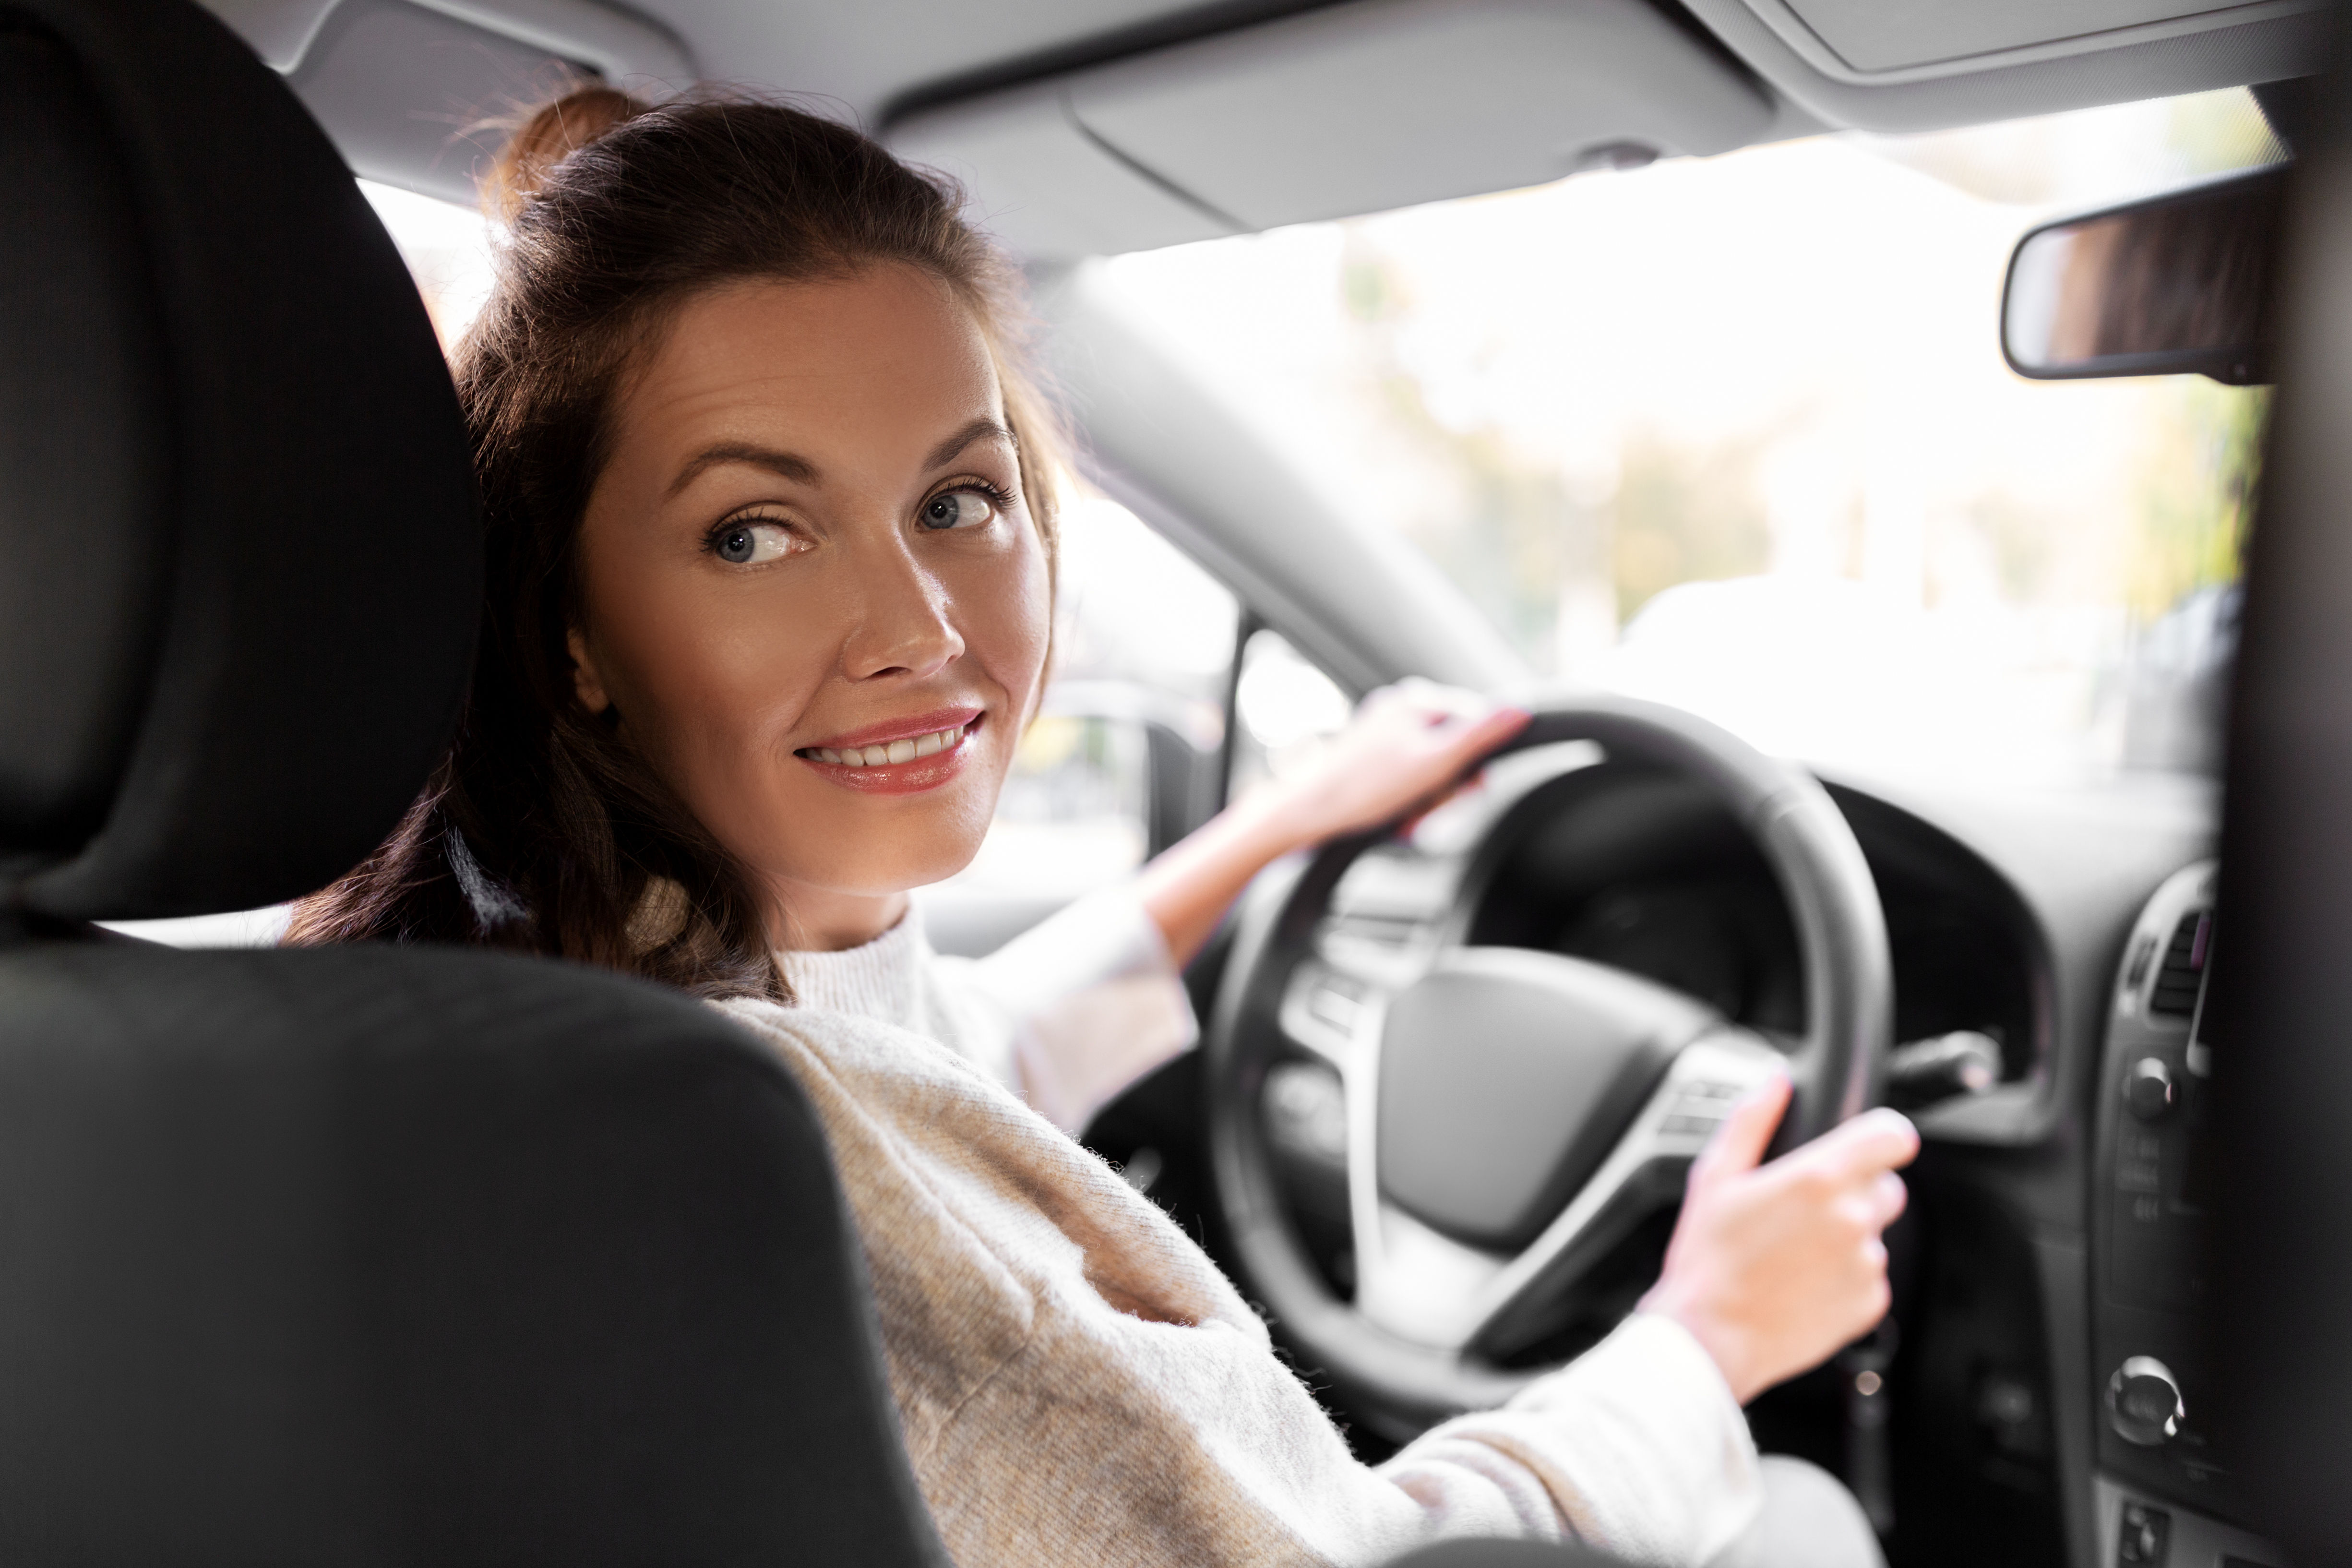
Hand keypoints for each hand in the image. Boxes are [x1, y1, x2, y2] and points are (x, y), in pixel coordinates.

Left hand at [1253, 679, 1529, 847]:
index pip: (1477, 726)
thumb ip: (1479, 736)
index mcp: (1416, 700)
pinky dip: (1405, 805)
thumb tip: (1520, 711)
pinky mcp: (1370, 761)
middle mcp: (1398, 710)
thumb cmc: (1365, 790)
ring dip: (1425, 803)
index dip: (1475, 765)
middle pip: (1454, 752)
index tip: (1462, 790)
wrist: (1306, 816)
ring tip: (1402, 817)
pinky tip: (1390, 819)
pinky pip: (1407, 784)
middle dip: (1445, 789)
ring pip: (1431, 772)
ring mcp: (1383, 735)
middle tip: (1423, 808)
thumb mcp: (1434, 763)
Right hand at [1639, 1074, 1918, 1404]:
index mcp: (1819, 1179)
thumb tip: (1776, 1081)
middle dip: (1855, 1189)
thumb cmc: (1706, 1258)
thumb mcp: (1715, 1176)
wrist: (1711, 1337)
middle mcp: (1853, 1219)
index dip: (1881, 1135)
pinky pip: (1870, 1274)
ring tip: (1794, 1251)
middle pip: (1886, 1184)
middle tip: (1805, 1208)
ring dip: (1846, 1234)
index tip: (1865, 1144)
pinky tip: (1803, 1280)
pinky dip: (1845, 1274)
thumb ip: (1752, 1119)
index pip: (1894, 1136)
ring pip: (1874, 1231)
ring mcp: (1866, 1263)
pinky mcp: (1870, 1302)